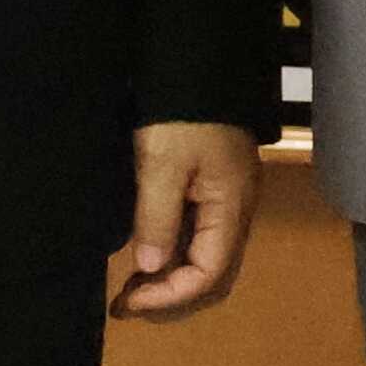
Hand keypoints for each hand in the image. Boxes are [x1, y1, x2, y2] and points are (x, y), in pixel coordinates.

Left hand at [113, 121, 259, 320]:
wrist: (201, 61)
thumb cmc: (182, 112)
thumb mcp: (161, 163)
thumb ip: (157, 218)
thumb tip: (149, 268)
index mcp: (230, 207)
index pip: (208, 274)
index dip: (169, 296)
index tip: (128, 301)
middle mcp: (238, 209)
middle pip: (214, 273)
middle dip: (173, 295)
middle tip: (128, 303)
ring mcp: (230, 197)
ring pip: (209, 255)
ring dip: (174, 276)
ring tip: (134, 285)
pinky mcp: (217, 184)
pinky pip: (202, 234)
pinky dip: (176, 253)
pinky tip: (150, 250)